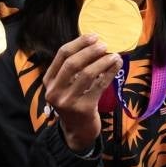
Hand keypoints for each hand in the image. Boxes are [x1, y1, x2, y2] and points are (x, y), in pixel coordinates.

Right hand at [42, 35, 122, 149]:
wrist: (77, 130)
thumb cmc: (75, 101)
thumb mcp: (66, 85)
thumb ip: (74, 67)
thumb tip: (94, 43)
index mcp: (49, 80)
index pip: (62, 55)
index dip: (79, 43)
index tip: (94, 36)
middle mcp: (54, 91)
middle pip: (72, 63)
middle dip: (90, 51)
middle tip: (105, 45)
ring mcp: (68, 101)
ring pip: (87, 74)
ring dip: (103, 62)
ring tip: (114, 55)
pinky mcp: (83, 109)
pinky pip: (99, 86)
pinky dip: (109, 73)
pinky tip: (117, 66)